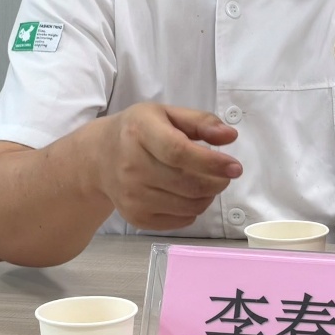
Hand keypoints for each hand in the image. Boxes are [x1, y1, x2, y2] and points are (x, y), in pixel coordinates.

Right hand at [98, 103, 241, 229]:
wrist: (99, 158)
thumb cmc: (139, 131)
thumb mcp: (167, 114)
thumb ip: (201, 121)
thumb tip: (230, 136)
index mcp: (140, 132)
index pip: (179, 152)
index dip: (211, 162)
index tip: (235, 167)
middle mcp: (131, 166)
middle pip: (187, 184)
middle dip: (217, 182)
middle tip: (225, 174)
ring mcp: (131, 196)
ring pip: (187, 206)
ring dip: (208, 196)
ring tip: (207, 183)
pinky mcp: (135, 217)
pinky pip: (179, 221)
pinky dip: (193, 210)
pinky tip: (189, 195)